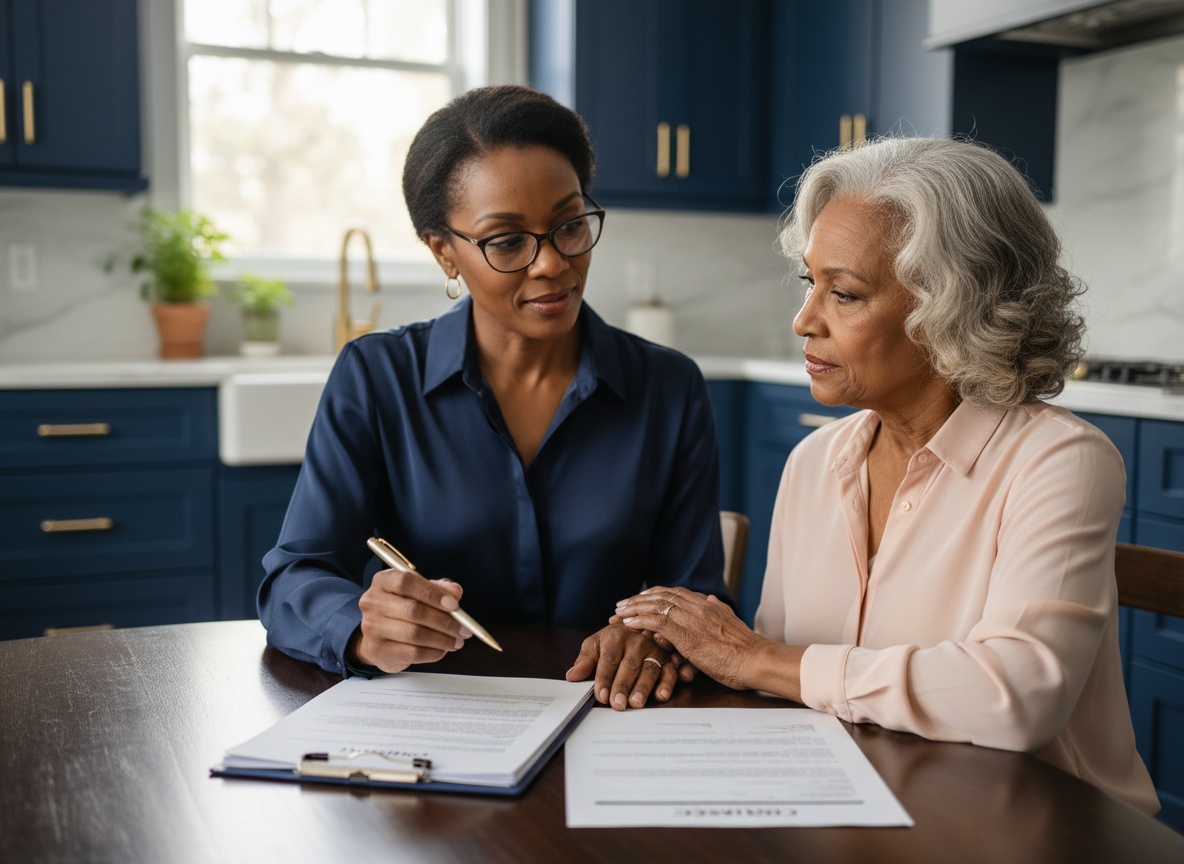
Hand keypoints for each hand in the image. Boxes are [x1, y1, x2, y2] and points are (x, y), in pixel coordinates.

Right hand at [349, 568, 469, 672]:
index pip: (407, 582)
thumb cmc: (402, 609)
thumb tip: (455, 591)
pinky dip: (433, 652)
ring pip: (414, 634)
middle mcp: (372, 602)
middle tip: (464, 629)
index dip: (433, 593)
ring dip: (442, 639)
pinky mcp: (376, 650)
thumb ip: (438, 589)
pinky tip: (442, 650)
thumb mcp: (418, 593)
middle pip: (413, 610)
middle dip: (444, 621)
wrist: (377, 637)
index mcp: (383, 581)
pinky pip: (411, 653)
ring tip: (456, 642)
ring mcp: (371, 627)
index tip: (455, 605)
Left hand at [565, 623, 678, 709]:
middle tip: (617, 704)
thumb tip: (572, 676)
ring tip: (636, 703)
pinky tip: (662, 695)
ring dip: (643, 687)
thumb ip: (584, 661)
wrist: (634, 626)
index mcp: (616, 636)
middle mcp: (637, 641)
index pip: (609, 660)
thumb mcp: (594, 645)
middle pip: (629, 666)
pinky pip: (669, 671)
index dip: (605, 679)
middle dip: (622, 686)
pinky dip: (667, 684)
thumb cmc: (612, 641)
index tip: (601, 696)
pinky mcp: (667, 659)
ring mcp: (653, 649)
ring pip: (649, 670)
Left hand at [615, 587, 773, 690]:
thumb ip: (718, 610)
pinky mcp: (688, 635)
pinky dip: (639, 619)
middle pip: (661, 595)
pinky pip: (657, 621)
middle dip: (638, 599)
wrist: (758, 660)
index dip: (654, 595)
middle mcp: (698, 606)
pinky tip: (627, 622)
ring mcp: (692, 619)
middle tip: (621, 605)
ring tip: (617, 613)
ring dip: (633, 607)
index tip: (639, 599)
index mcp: (708, 605)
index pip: (674, 593)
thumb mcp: (731, 623)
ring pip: (656, 605)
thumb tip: (711, 599)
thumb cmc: (747, 650)